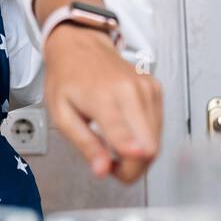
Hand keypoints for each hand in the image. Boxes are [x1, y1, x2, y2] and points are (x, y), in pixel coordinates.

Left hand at [42, 24, 161, 182]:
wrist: (80, 45)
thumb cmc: (68, 77)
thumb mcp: (62, 114)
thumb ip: (84, 144)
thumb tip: (102, 170)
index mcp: (104, 97)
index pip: (126, 138)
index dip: (128, 165)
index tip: (120, 175)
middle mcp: (132, 91)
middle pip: (149, 148)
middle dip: (131, 167)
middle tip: (108, 163)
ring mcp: (147, 89)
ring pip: (156, 142)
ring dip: (137, 155)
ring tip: (113, 146)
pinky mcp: (155, 89)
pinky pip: (158, 128)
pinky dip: (144, 138)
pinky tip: (125, 133)